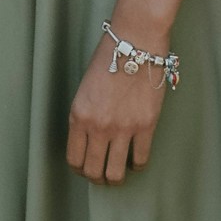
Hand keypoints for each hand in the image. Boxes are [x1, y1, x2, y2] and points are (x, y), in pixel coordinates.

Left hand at [66, 34, 167, 186]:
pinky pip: (141, 158)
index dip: (79, 169)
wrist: (136, 41)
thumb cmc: (109, 58)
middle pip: (93, 171)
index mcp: (78, 116)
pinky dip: (138, 164)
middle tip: (102, 175)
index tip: (85, 168)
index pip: (74, 158)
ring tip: (119, 174)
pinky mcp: (146, 125)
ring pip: (115, 172)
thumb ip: (85, 116)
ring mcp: (123, 128)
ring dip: (115, 178)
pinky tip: (137, 161)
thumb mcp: (85, 89)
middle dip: (96, 178)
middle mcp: (98, 126)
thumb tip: (90, 139)